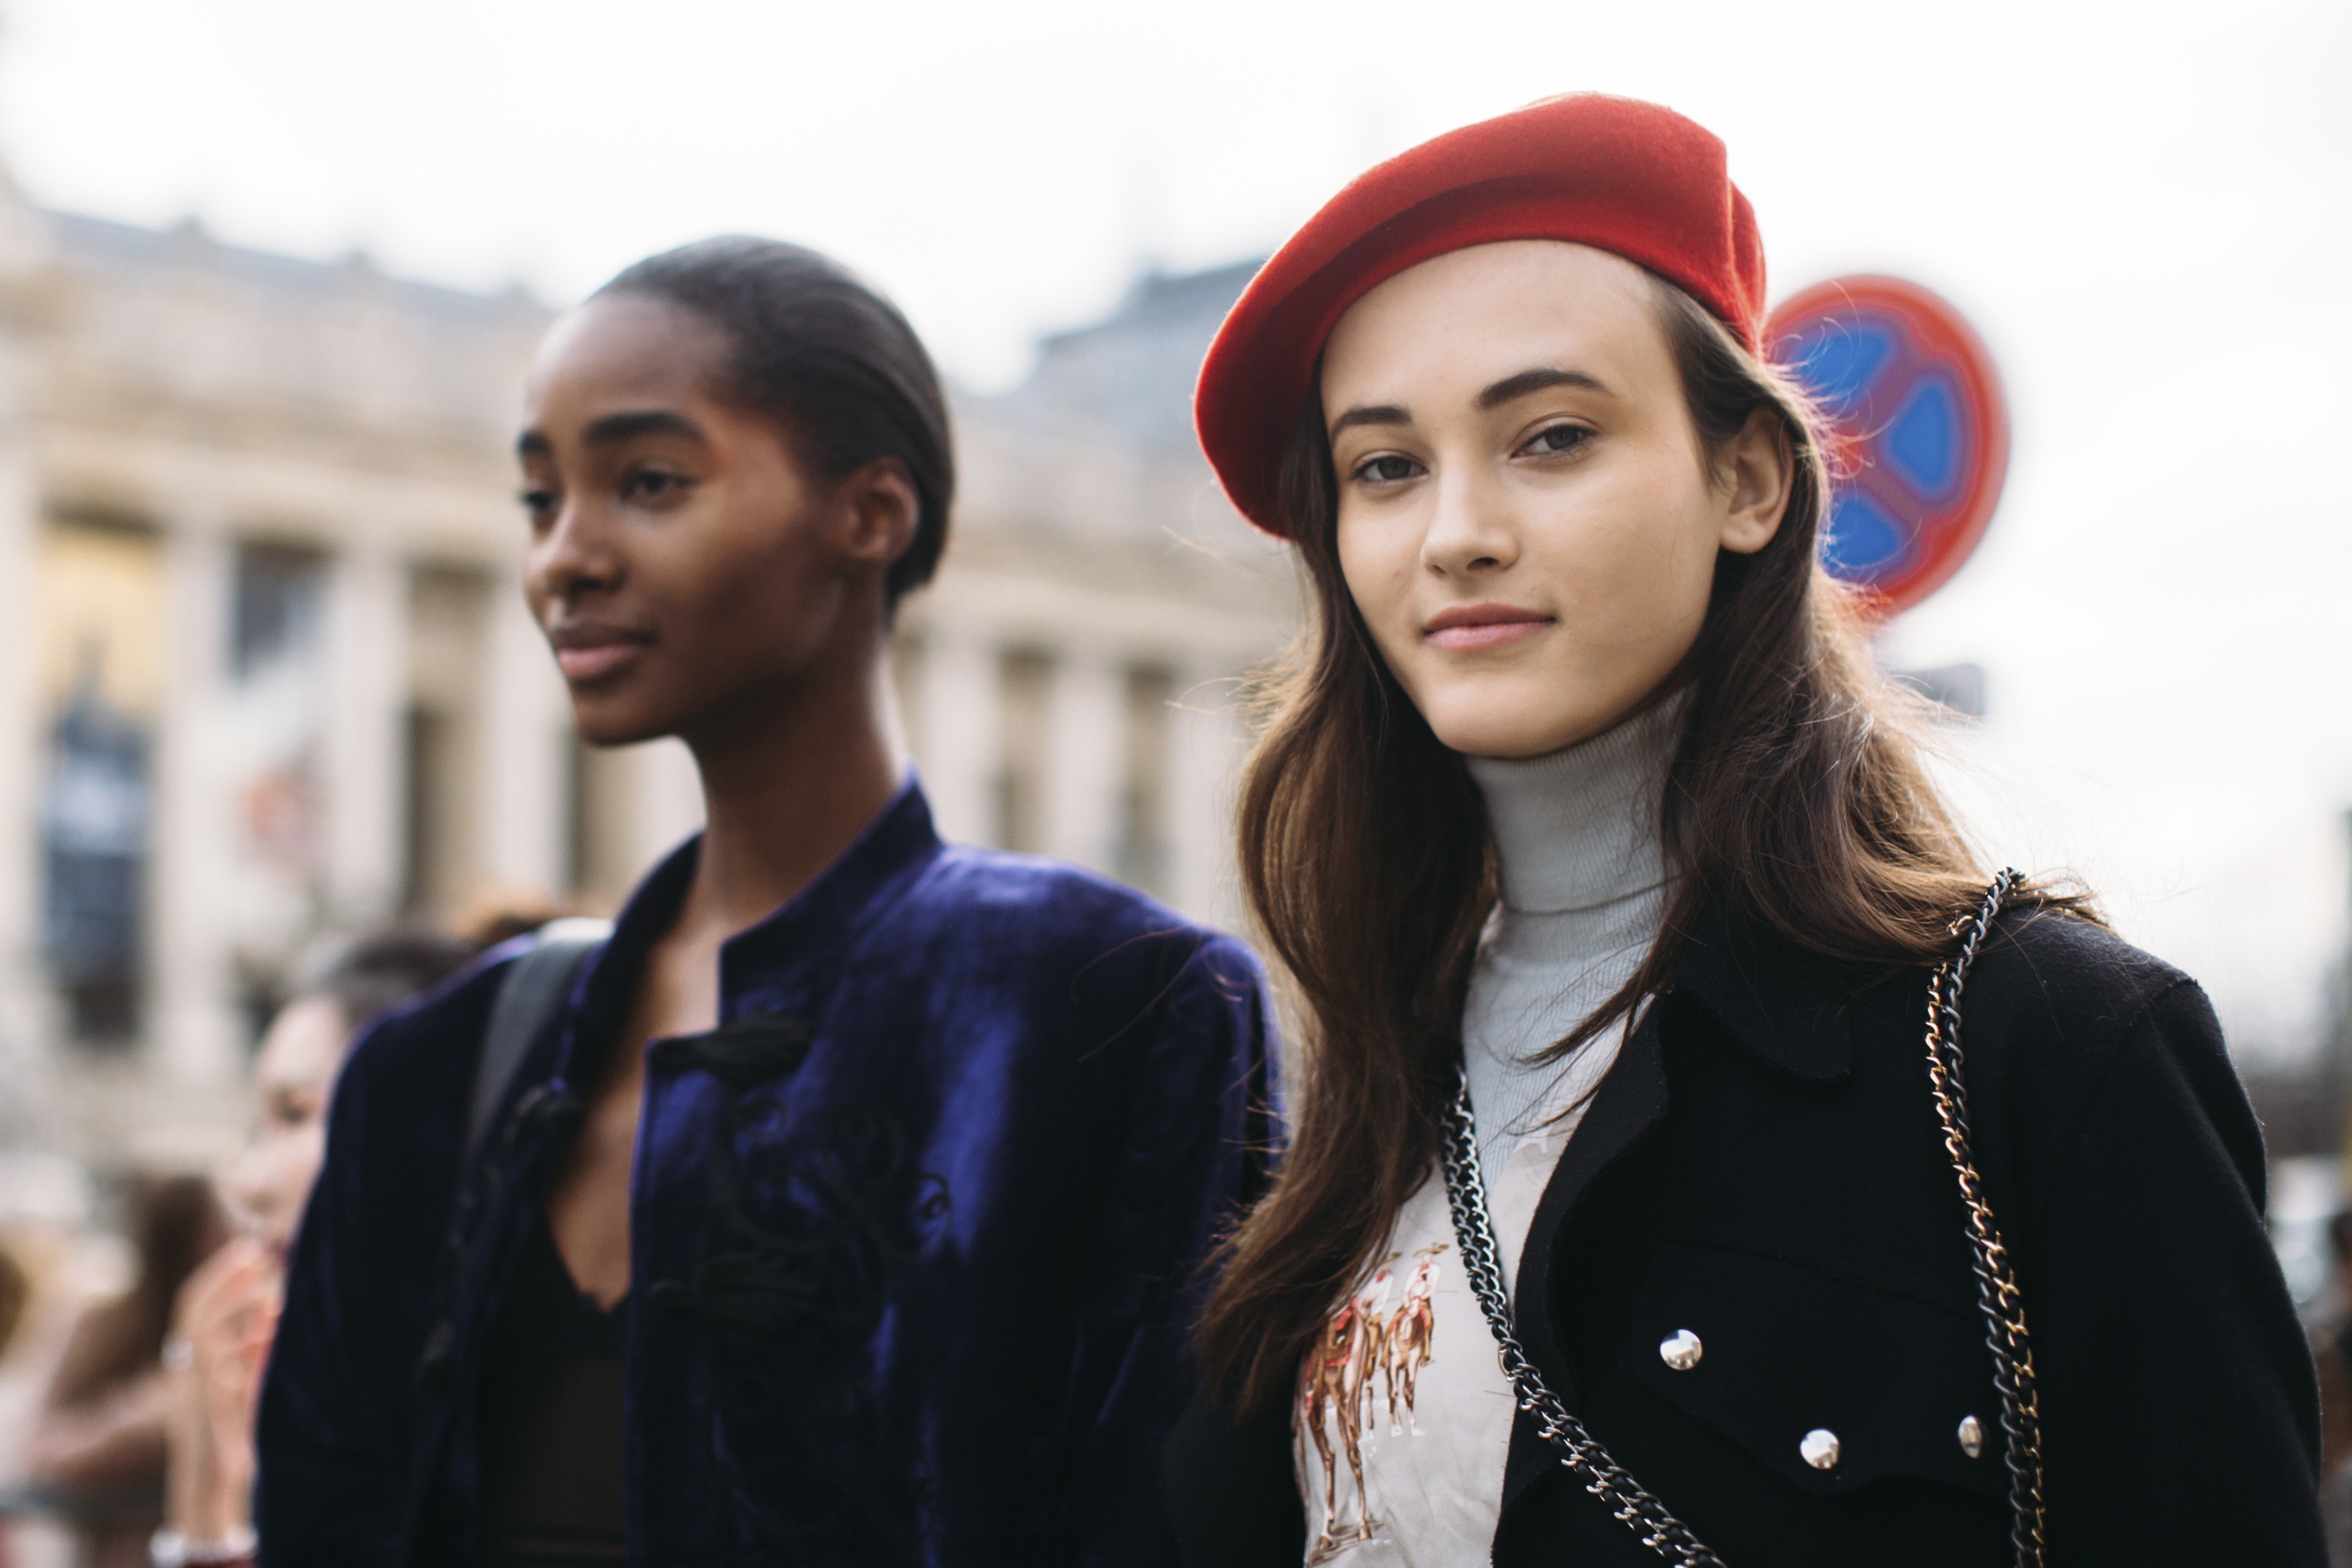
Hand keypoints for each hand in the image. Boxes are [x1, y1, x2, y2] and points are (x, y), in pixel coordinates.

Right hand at [164, 1238, 279, 1538]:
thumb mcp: (246, 1383)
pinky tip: (265, 1326)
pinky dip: (237, 1342)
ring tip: (262, 1274)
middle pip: (193, 1309)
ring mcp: (193, 1385)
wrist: (214, 1483)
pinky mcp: (207, 1404)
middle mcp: (186, 1369)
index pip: (195, 1306)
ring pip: (201, 1330)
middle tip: (254, 1248)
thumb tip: (274, 1309)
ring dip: (231, 1301)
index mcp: (193, 1362)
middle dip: (223, 1277)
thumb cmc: (234, 1434)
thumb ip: (255, 1349)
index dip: (219, 1276)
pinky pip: (216, 1365)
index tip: (248, 1250)